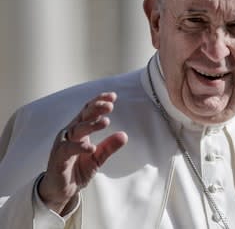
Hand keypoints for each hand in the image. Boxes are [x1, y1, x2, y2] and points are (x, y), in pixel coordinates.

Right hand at [38, 92, 127, 214]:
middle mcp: (70, 133)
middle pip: (83, 116)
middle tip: (110, 105)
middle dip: (96, 108)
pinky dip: (80, 147)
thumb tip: (124, 135)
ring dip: (91, 125)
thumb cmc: (77, 169)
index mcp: (80, 130)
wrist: (61, 190)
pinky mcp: (59, 157)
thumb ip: (109, 146)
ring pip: (76, 129)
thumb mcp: (97, 158)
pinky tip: (91, 148)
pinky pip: (69, 149)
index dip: (99, 101)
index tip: (113, 96)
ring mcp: (63, 144)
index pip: (89, 111)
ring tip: (106, 121)